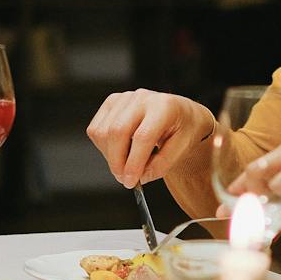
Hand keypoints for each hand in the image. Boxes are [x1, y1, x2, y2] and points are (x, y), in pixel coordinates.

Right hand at [86, 90, 213, 186]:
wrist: (181, 113)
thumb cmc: (183, 128)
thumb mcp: (184, 148)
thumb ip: (163, 164)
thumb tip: (141, 176)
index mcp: (164, 106)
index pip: (142, 136)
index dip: (134, 162)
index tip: (131, 181)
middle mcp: (142, 98)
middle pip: (117, 131)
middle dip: (117, 162)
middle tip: (125, 180)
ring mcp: (124, 98)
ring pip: (103, 132)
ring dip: (110, 156)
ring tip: (127, 164)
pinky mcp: (111, 103)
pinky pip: (96, 130)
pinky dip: (104, 147)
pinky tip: (120, 151)